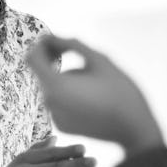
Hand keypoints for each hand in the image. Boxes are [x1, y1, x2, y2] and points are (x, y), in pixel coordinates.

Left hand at [27, 35, 163, 150]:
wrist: (134, 130)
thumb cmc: (121, 91)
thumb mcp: (100, 60)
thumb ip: (72, 45)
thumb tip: (50, 36)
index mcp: (57, 86)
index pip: (32, 58)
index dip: (41, 45)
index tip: (55, 40)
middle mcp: (50, 103)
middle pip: (42, 73)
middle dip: (55, 60)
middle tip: (78, 54)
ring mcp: (55, 117)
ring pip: (53, 87)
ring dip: (65, 78)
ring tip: (92, 81)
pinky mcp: (63, 126)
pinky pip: (59, 103)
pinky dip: (69, 95)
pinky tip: (91, 98)